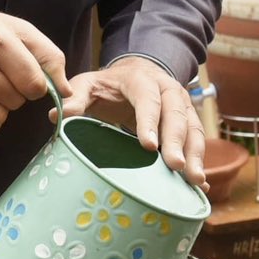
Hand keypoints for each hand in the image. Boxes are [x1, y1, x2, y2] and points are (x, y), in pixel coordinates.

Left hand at [62, 58, 204, 185]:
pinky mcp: (189, 121)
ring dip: (195, 155)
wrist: (136, 73)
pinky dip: (199, 162)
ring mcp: (183, 105)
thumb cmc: (109, 85)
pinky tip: (201, 185)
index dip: (149, 121)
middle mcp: (168, 89)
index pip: (147, 98)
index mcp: (142, 79)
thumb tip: (56, 115)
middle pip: (176, 115)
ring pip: (193, 128)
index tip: (149, 146)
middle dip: (178, 142)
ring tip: (196, 180)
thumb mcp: (88, 84)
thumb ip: (75, 98)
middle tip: (176, 167)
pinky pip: (197, 141)